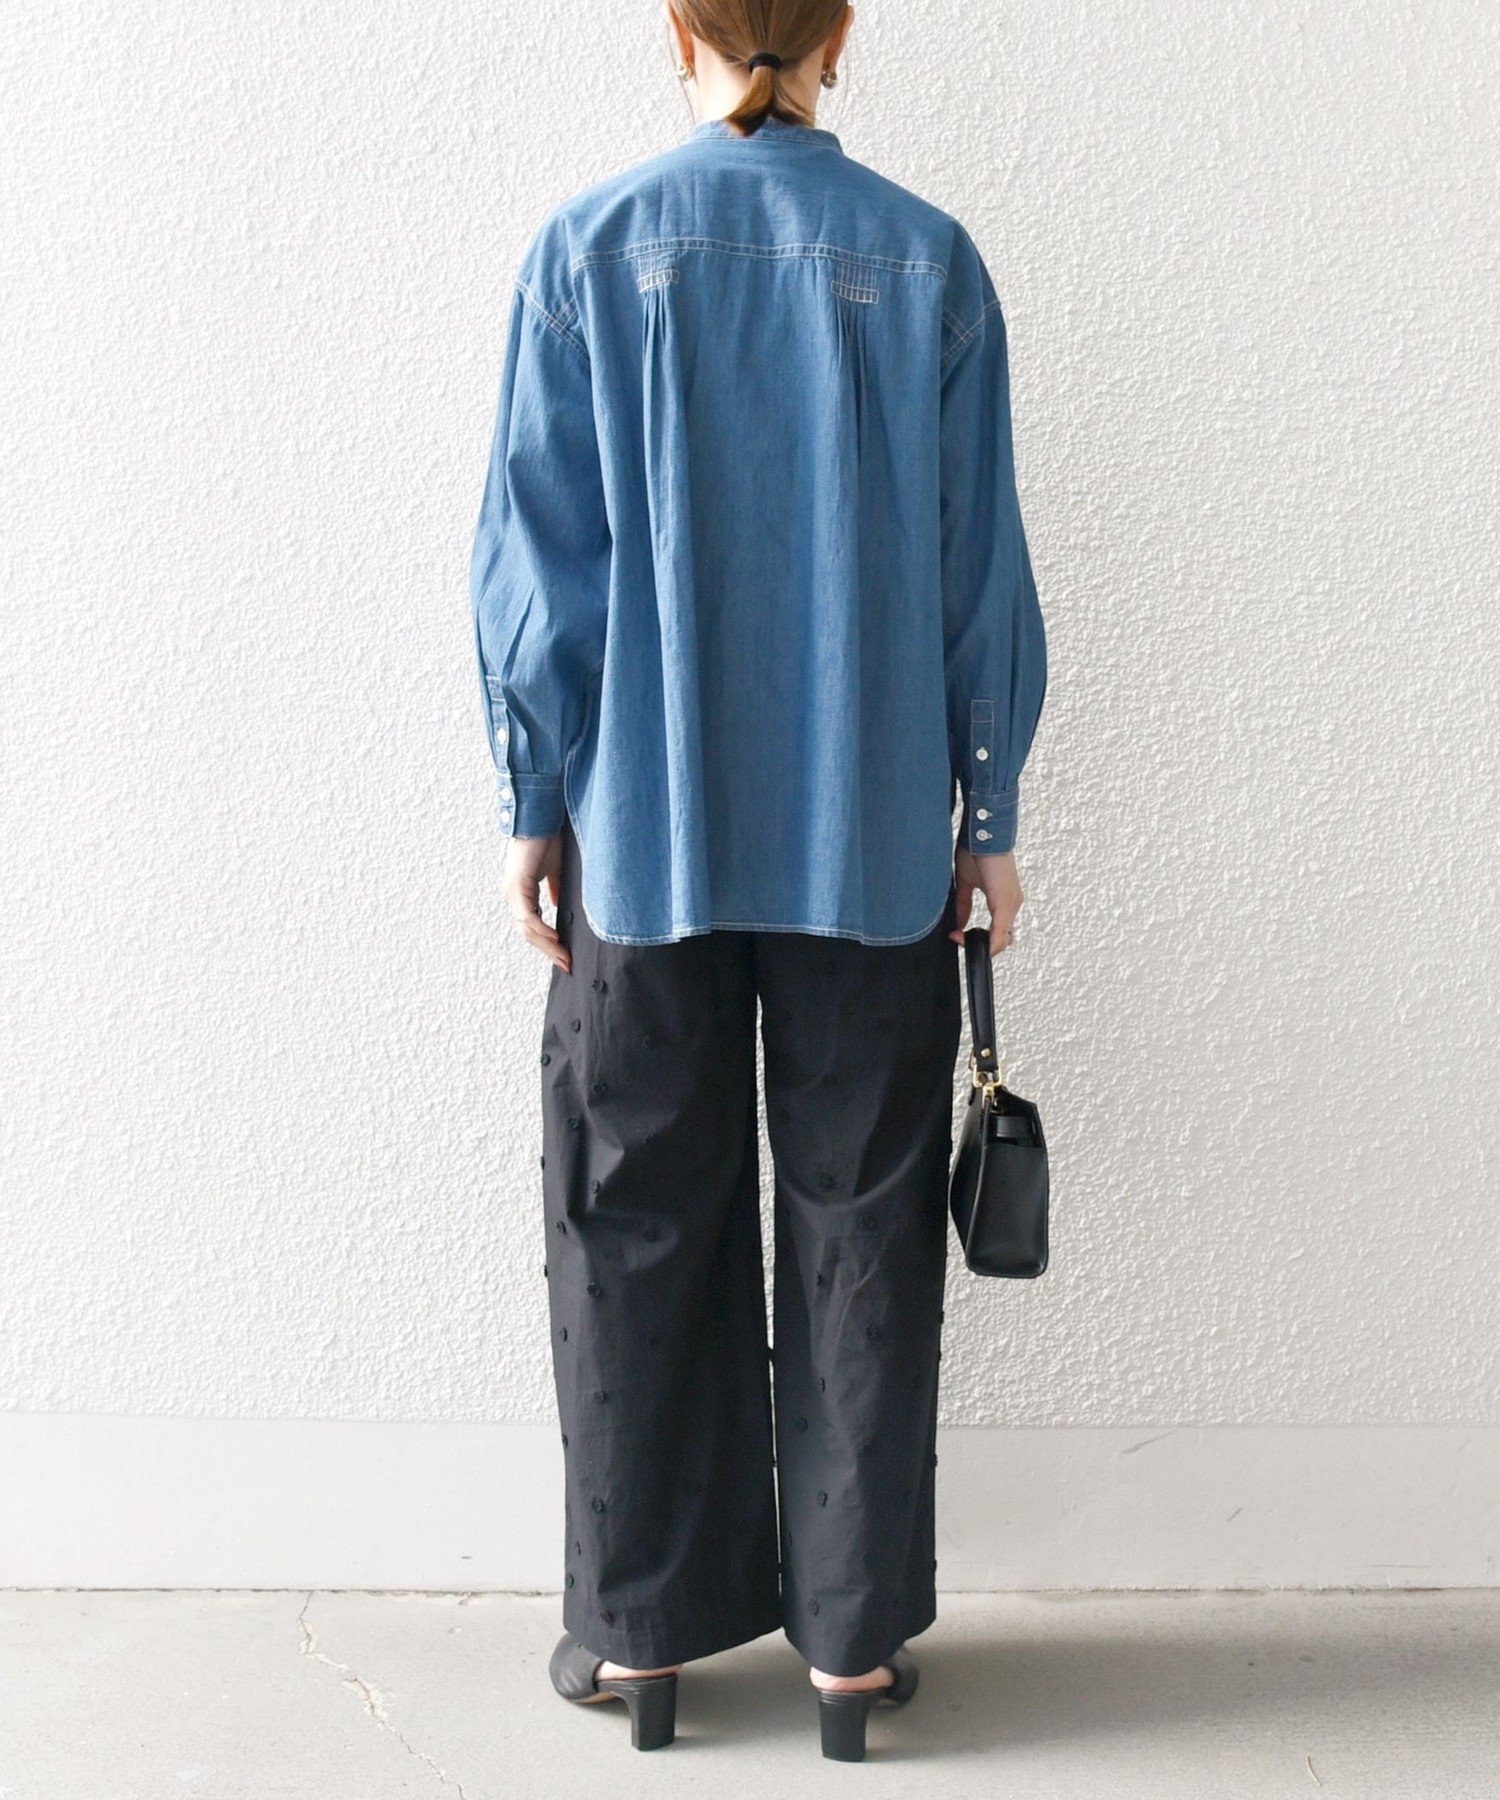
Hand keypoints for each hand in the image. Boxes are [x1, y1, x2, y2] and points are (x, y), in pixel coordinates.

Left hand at [504, 833, 570, 972]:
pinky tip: (556, 939)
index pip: (532, 926)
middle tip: (566, 964)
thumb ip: (555, 889)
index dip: (547, 944)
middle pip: (528, 934)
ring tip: (564, 956)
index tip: (564, 956)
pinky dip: (542, 930)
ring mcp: (513, 892)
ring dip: (547, 946)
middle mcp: (513, 896)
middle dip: (548, 951)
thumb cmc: (546, 840)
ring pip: (527, 929)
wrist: (541, 817)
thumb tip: (558, 906)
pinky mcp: (518, 886)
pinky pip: (528, 917)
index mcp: (521, 893)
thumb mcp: (554, 870)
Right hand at [951, 848, 1023, 956]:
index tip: (956, 935)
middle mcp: (1012, 903)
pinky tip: (968, 939)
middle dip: (980, 945)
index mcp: (1004, 899)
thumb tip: (959, 923)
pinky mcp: (1005, 902)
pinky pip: (1000, 933)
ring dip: (981, 944)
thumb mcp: (966, 882)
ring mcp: (1011, 904)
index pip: (997, 932)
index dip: (978, 939)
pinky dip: (986, 942)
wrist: (982, 833)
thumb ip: (964, 905)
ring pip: (1002, 941)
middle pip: (1001, 941)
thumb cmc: (977, 850)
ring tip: (960, 938)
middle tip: (959, 938)